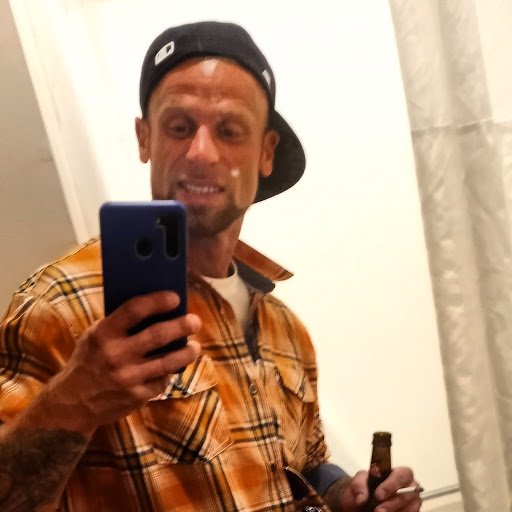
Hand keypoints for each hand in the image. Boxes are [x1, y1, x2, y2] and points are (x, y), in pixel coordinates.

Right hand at [45, 291, 200, 435]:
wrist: (71, 404)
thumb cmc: (88, 361)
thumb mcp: (95, 336)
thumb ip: (121, 324)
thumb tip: (157, 308)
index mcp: (104, 334)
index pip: (134, 310)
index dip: (157, 301)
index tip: (175, 298)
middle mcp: (116, 355)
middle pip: (157, 335)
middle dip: (181, 326)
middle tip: (195, 321)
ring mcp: (128, 378)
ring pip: (167, 362)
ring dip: (186, 353)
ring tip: (195, 346)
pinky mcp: (137, 397)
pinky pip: (162, 381)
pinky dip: (168, 373)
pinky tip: (172, 368)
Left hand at [338, 467, 420, 511]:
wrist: (363, 502)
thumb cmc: (364, 489)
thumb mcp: (358, 482)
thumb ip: (358, 484)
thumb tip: (362, 498)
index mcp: (396, 473)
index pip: (402, 474)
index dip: (392, 484)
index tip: (378, 495)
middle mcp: (408, 486)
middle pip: (409, 492)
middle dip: (393, 502)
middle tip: (378, 510)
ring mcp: (412, 501)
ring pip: (413, 506)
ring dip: (397, 511)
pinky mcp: (411, 511)